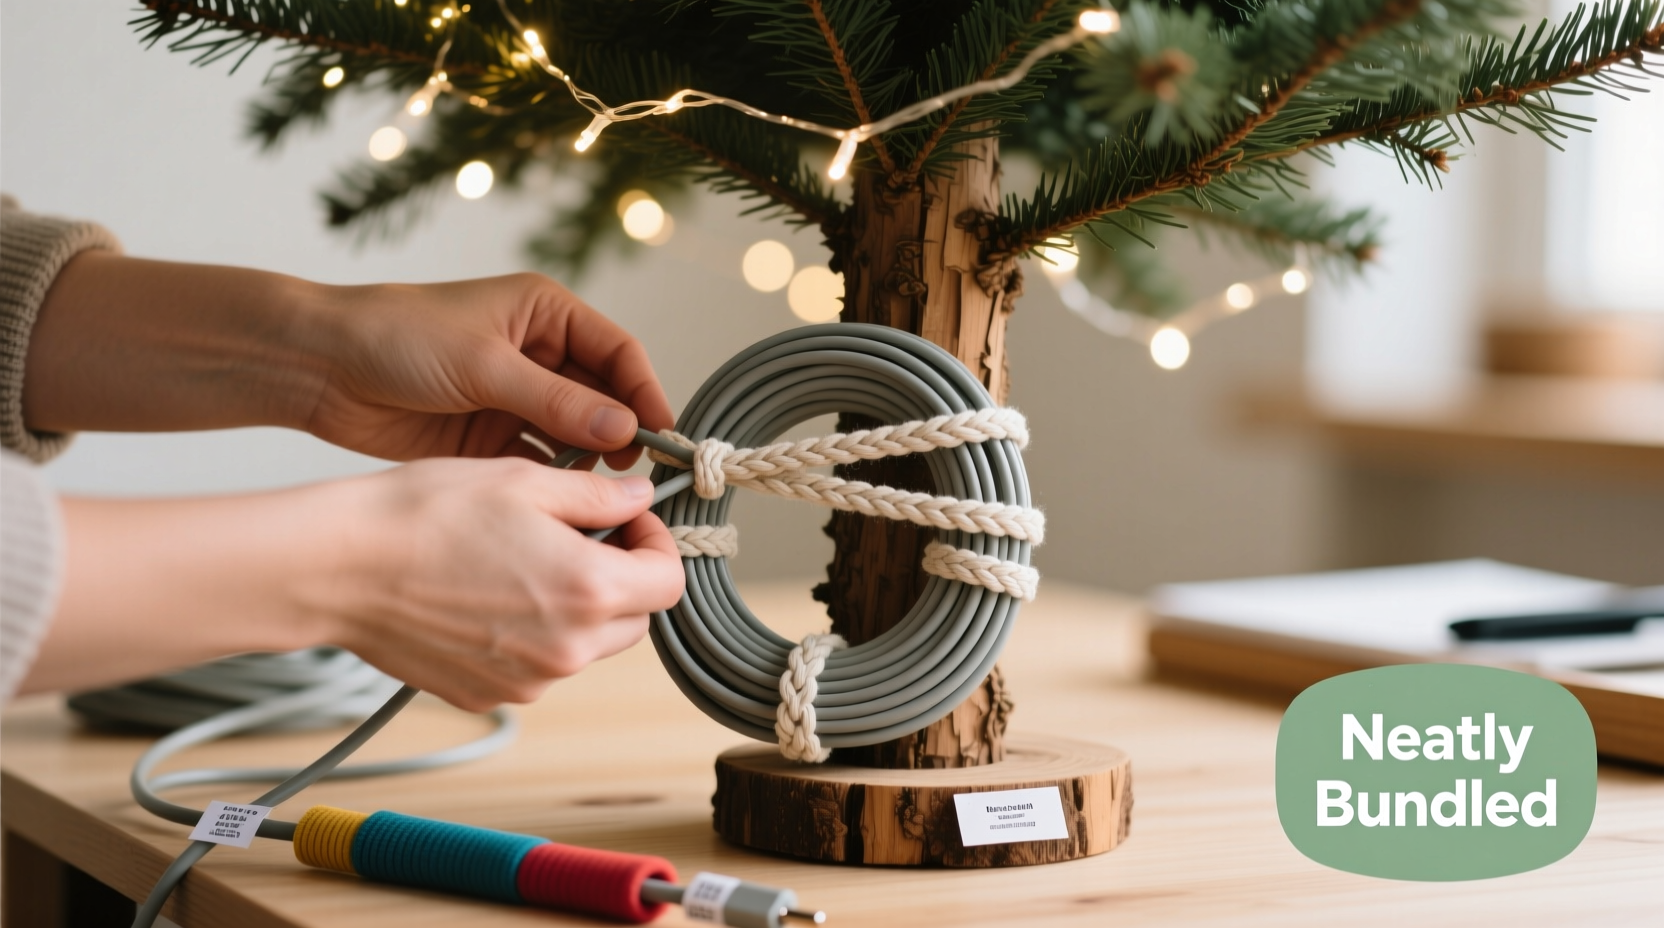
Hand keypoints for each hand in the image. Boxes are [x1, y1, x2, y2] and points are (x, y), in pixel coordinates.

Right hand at [25, 459, 685, 707]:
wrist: (339, 567)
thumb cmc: (422, 515)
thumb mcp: (524, 480)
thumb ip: (598, 496)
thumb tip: (640, 499)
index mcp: (589, 592)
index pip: (669, 582)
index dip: (656, 544)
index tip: (629, 521)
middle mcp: (566, 650)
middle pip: (635, 620)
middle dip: (621, 577)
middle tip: (580, 535)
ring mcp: (526, 682)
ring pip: (586, 647)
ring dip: (576, 607)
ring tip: (522, 561)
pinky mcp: (488, 695)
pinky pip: (537, 667)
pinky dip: (531, 634)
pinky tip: (488, 593)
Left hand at [307, 274, 674, 468]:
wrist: (319, 368)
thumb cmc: (395, 338)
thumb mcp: (483, 365)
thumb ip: (557, 401)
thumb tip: (625, 430)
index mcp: (546, 314)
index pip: (619, 353)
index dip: (645, 392)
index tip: (663, 435)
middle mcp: (540, 354)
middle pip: (605, 397)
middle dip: (624, 433)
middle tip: (640, 476)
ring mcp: (517, 398)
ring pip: (577, 435)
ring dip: (592, 463)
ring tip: (605, 496)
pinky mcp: (493, 437)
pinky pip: (542, 461)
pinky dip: (556, 481)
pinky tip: (566, 504)